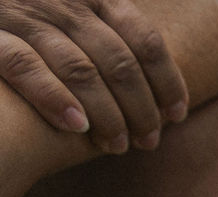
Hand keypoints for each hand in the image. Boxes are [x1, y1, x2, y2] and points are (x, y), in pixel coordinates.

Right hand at [0, 0, 186, 152]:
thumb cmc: (39, 23)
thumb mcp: (80, 16)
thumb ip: (113, 37)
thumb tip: (162, 90)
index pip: (146, 41)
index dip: (167, 82)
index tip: (176, 116)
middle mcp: (63, 3)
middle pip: (120, 63)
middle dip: (141, 109)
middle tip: (149, 142)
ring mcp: (26, 16)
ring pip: (81, 70)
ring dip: (106, 114)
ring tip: (116, 146)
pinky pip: (25, 66)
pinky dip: (54, 97)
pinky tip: (75, 126)